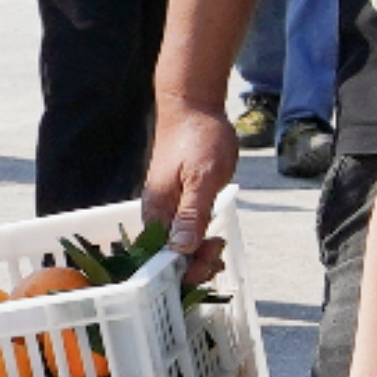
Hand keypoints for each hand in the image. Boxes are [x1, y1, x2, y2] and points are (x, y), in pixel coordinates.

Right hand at [145, 94, 243, 272]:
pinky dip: (200, 242)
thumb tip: (181, 249)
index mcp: (157, 211)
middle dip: (195, 264)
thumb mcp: (202, 177)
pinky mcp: (180, 201)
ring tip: (220, 247)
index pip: (162, 257)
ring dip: (200, 255)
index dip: (185, 271)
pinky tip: (214, 243)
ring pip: (180, 245)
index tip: (210, 266)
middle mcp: (157, 214)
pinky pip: (186, 231)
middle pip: (170, 256)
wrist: (194, 106)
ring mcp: (168, 208)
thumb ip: (191, 213)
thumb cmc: (198, 137)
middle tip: (220, 251)